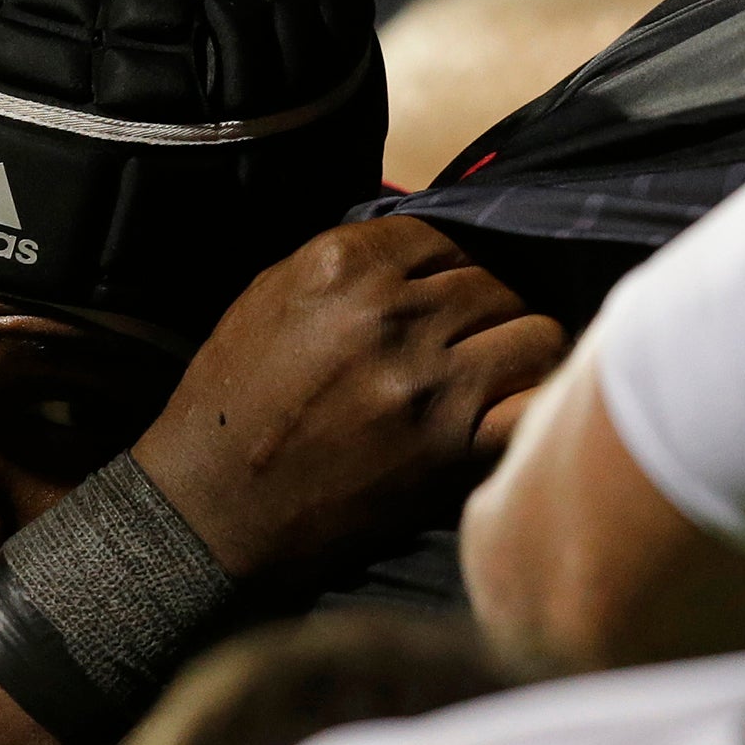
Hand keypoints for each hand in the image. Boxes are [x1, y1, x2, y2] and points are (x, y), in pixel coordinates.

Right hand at [134, 216, 564, 577]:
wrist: (208, 510)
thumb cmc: (229, 407)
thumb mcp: (265, 302)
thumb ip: (346, 266)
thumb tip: (422, 249)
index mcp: (341, 265)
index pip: (448, 235)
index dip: (451, 267)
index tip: (440, 298)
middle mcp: (389, 313)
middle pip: (497, 281)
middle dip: (486, 311)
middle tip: (465, 345)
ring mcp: (425, 382)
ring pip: (534, 332)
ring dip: (519, 354)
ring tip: (494, 378)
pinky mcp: (447, 448)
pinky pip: (535, 403)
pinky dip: (531, 407)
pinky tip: (509, 416)